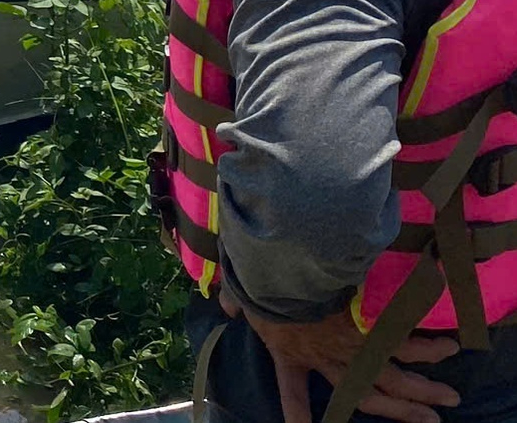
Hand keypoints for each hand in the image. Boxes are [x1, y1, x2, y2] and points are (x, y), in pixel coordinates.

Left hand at [221, 288, 460, 422]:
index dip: (297, 412)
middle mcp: (326, 358)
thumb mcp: (243, 293)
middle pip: (368, 396)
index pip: (292, 390)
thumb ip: (235, 302)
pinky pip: (402, 341)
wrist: (283, 268)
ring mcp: (351, 346)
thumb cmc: (260, 280)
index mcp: (289, 352)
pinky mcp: (367, 328)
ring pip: (393, 378)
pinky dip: (426, 345)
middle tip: (430, 419)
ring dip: (423, 389)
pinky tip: (449, 346)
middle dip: (399, 411)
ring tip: (448, 397)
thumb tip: (225, 305)